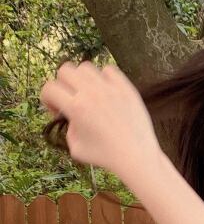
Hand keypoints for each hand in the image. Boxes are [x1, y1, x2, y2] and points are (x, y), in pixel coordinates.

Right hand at [39, 60, 162, 183]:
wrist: (136, 157)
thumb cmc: (105, 156)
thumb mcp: (75, 147)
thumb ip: (67, 126)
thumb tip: (70, 116)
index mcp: (76, 108)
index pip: (49, 88)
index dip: (47, 99)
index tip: (57, 110)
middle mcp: (91, 93)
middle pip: (65, 70)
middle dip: (63, 84)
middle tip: (71, 99)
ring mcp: (110, 88)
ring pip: (86, 67)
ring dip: (82, 79)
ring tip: (89, 95)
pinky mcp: (126, 88)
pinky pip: (109, 70)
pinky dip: (104, 78)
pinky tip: (106, 92)